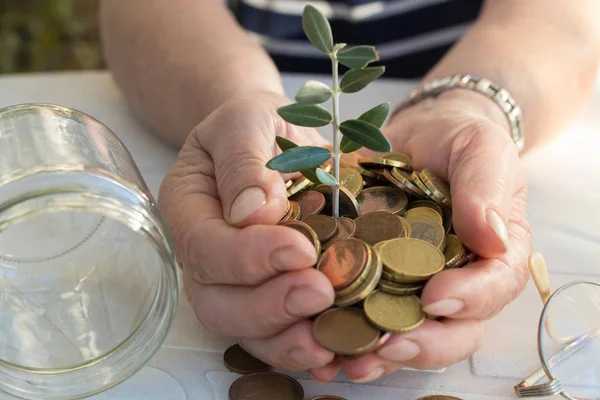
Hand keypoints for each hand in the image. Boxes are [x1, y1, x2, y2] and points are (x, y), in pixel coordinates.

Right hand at [158, 92, 337, 370]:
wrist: (271, 139)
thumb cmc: (255, 125)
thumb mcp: (247, 120)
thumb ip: (245, 161)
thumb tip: (254, 213)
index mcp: (189, 209)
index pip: (204, 248)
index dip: (246, 258)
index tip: (299, 249)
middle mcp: (204, 255)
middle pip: (218, 302)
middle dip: (269, 306)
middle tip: (321, 293)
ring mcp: (233, 281)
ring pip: (245, 329)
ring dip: (286, 339)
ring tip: (331, 340)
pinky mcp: (268, 293)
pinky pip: (277, 332)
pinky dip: (303, 348)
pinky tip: (335, 352)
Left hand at [310, 90, 532, 381]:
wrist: (417, 137)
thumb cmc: (457, 140)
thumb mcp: (479, 148)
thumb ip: (486, 185)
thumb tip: (492, 236)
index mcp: (495, 253)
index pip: (495, 286)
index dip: (471, 298)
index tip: (436, 297)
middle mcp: (459, 280)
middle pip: (454, 330)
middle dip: (423, 343)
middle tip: (389, 345)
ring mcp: (416, 286)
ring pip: (409, 334)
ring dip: (381, 353)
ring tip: (351, 360)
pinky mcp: (376, 282)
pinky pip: (365, 316)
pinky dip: (348, 335)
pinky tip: (323, 345)